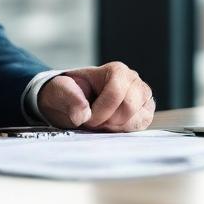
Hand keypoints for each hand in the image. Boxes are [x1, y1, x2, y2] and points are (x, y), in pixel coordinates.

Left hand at [36, 62, 154, 131]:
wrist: (73, 103)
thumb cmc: (68, 93)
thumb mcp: (59, 89)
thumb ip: (68, 96)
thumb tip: (83, 113)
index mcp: (116, 70)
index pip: (115, 94)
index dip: (99, 112)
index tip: (85, 117)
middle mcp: (134, 81)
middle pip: (128, 108)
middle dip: (106, 121)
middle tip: (91, 121)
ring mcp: (142, 98)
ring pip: (136, 121)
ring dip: (114, 128)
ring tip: (99, 122)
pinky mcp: (144, 114)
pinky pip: (140, 129)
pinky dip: (122, 132)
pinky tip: (108, 127)